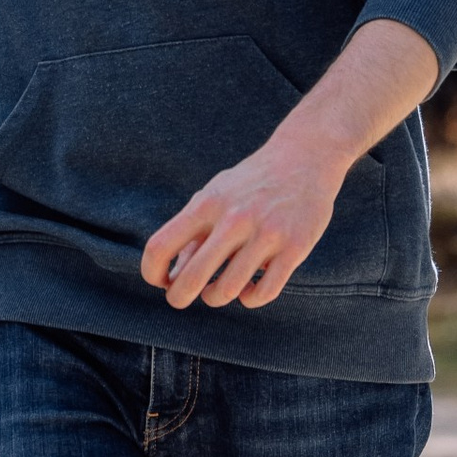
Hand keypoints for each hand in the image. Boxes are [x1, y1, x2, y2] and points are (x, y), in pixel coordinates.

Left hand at [142, 129, 340, 311]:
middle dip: (178, 297)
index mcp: (207, 204)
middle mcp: (233, 219)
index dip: (151, 272)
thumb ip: (194, 232)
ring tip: (217, 291)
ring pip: (228, 290)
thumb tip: (172, 275)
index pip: (160, 246)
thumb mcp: (216, 195)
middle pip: (191, 277)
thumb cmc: (251, 182)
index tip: (160, 281)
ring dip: (215, 298)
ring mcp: (266, 234)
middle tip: (180, 298)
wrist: (305, 157)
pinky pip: (264, 292)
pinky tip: (248, 290)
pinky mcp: (294, 248)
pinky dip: (250, 299)